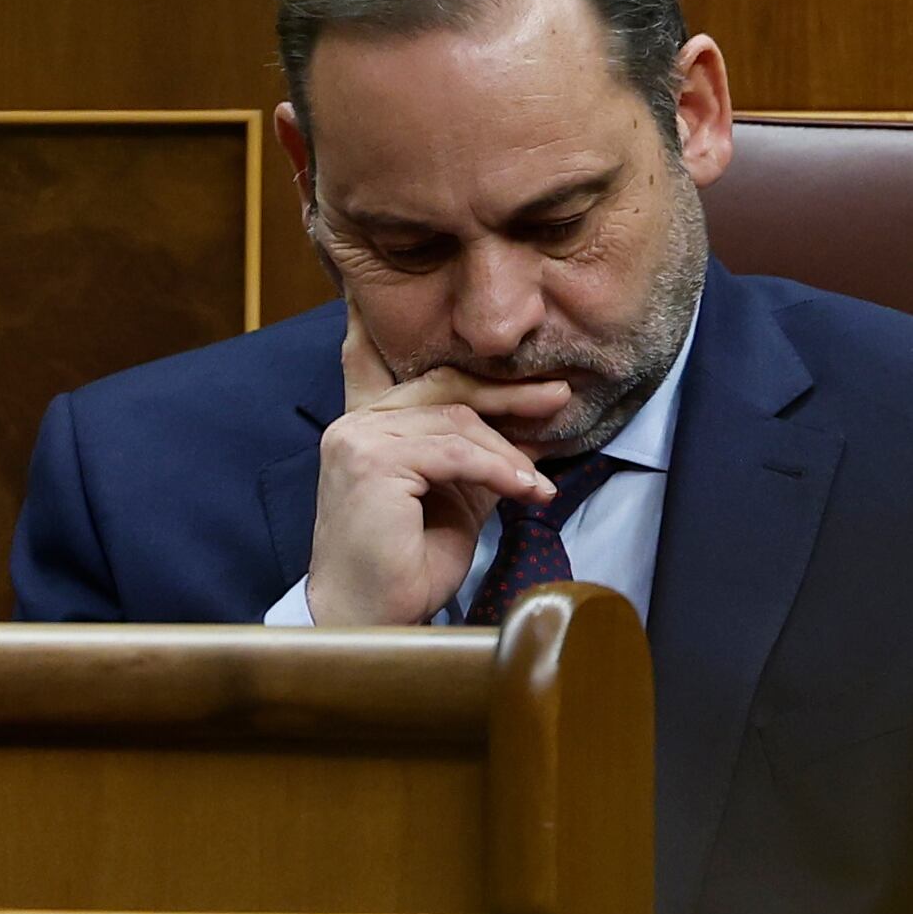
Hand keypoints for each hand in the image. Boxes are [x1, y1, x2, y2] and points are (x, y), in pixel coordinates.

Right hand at [304, 321, 567, 627]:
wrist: (374, 620)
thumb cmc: (408, 567)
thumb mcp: (455, 498)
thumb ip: (479, 455)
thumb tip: (531, 426)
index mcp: (364, 427)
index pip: (376, 360)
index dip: (381, 325)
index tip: (388, 294)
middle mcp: (354, 424)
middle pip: (443, 384)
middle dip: (507, 392)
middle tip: (559, 397)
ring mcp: (357, 439)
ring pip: (456, 419)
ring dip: (510, 451)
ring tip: (539, 484)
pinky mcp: (370, 462)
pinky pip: (455, 451)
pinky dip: (499, 468)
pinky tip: (526, 490)